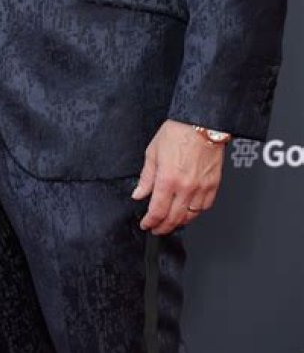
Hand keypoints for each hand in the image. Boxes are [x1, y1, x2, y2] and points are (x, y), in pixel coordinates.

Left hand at [131, 119, 224, 234]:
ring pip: (190, 216)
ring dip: (179, 223)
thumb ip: (146, 177)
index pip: (157, 211)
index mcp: (167, 179)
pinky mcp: (213, 186)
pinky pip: (204, 207)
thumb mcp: (153, 152)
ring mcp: (201, 188)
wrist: (202, 123)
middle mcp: (185, 187)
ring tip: (170, 222)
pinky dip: (195, 213)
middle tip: (156, 228)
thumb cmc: (178, 132)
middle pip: (173, 219)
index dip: (150, 222)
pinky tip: (188, 211)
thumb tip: (139, 193)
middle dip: (162, 227)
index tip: (146, 224)